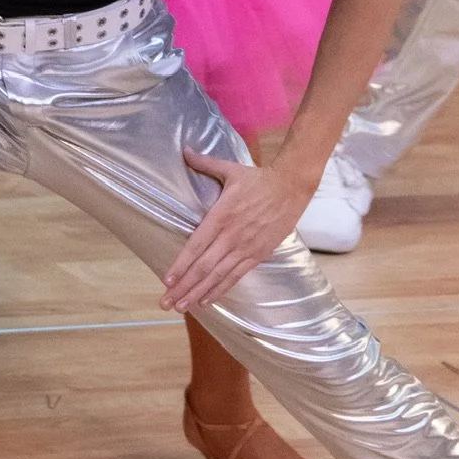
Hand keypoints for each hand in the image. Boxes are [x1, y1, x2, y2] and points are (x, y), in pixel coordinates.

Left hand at [160, 149, 308, 312]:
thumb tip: (185, 151)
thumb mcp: (230, 169)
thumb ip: (205, 164)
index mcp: (221, 216)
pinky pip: (236, 276)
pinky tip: (207, 301)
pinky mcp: (259, 254)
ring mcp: (246, 248)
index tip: (167, 281)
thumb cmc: (258, 178)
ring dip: (199, 293)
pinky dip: (221, 290)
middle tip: (166, 303)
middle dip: (184, 287)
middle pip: (204, 267)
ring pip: (218, 276)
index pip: (196, 246)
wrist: (292, 186)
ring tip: (182, 307)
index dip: (181, 265)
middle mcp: (232, 236)